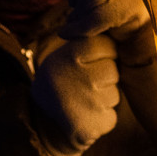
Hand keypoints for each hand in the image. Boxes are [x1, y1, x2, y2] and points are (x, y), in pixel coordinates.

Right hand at [30, 34, 118, 155]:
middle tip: (84, 85)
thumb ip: (86, 43)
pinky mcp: (93, 126)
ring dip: (104, 99)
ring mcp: (87, 103)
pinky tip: (85, 117)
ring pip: (115, 94)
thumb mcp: (63, 57)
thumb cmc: (60, 83)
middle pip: (113, 70)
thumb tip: (114, 29)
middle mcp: (78, 77)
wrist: (41, 125)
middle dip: (104, 78)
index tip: (90, 64)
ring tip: (83, 101)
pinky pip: (112, 115)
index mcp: (69, 56)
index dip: (103, 55)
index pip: (108, 46)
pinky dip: (102, 118)